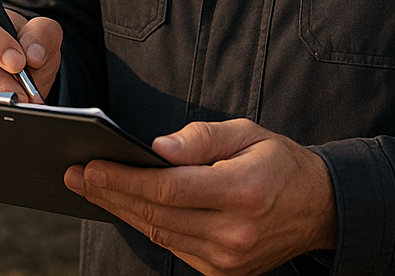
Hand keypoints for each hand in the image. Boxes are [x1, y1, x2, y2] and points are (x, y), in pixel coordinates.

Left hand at [63, 118, 335, 275]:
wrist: (318, 208)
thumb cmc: (278, 162)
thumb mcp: (247, 133)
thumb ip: (201, 137)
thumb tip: (157, 148)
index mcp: (242, 192)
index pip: (169, 188)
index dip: (125, 178)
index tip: (91, 164)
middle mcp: (235, 233)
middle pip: (157, 215)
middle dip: (111, 194)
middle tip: (76, 175)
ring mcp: (228, 260)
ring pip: (161, 234)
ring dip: (122, 212)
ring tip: (92, 188)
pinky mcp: (223, 273)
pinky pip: (174, 247)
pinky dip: (147, 226)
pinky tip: (125, 207)